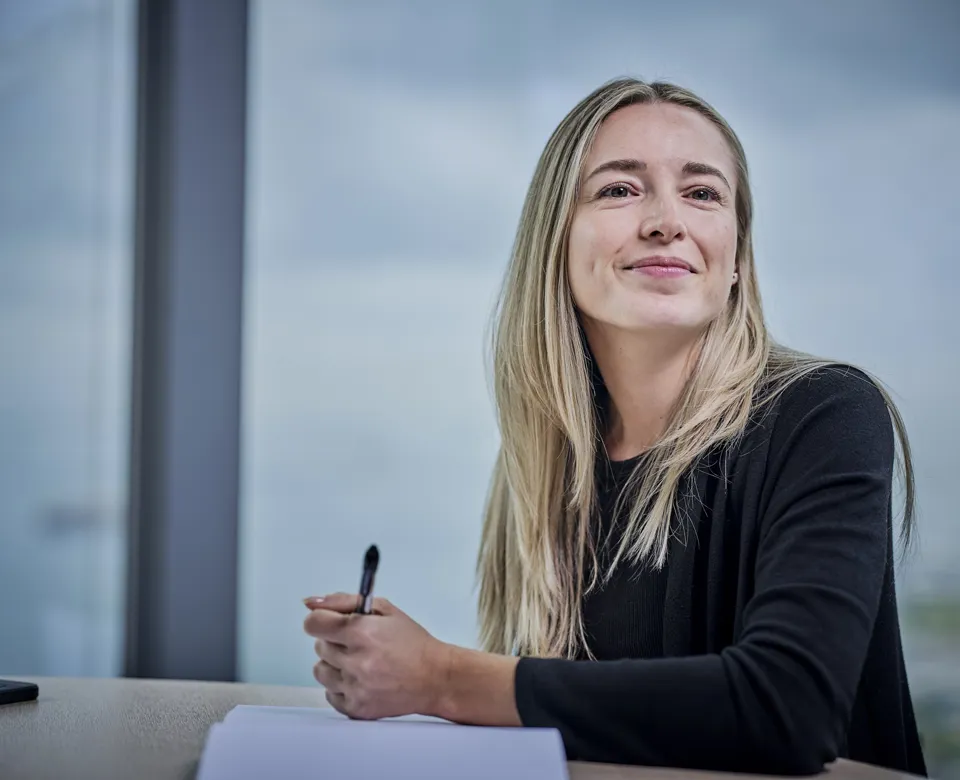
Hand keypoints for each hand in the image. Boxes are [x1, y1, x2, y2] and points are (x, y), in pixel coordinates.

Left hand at [302, 593, 450, 719]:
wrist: (435, 678)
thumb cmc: (412, 642)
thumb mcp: (384, 609)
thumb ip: (343, 601)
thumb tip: (309, 602)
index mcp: (362, 632)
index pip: (314, 623)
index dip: (321, 620)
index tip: (330, 622)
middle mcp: (356, 661)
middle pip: (319, 646)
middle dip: (335, 640)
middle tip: (359, 642)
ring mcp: (355, 688)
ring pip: (320, 671)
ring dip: (335, 664)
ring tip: (359, 661)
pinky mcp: (357, 709)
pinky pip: (330, 694)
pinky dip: (341, 686)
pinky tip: (361, 679)